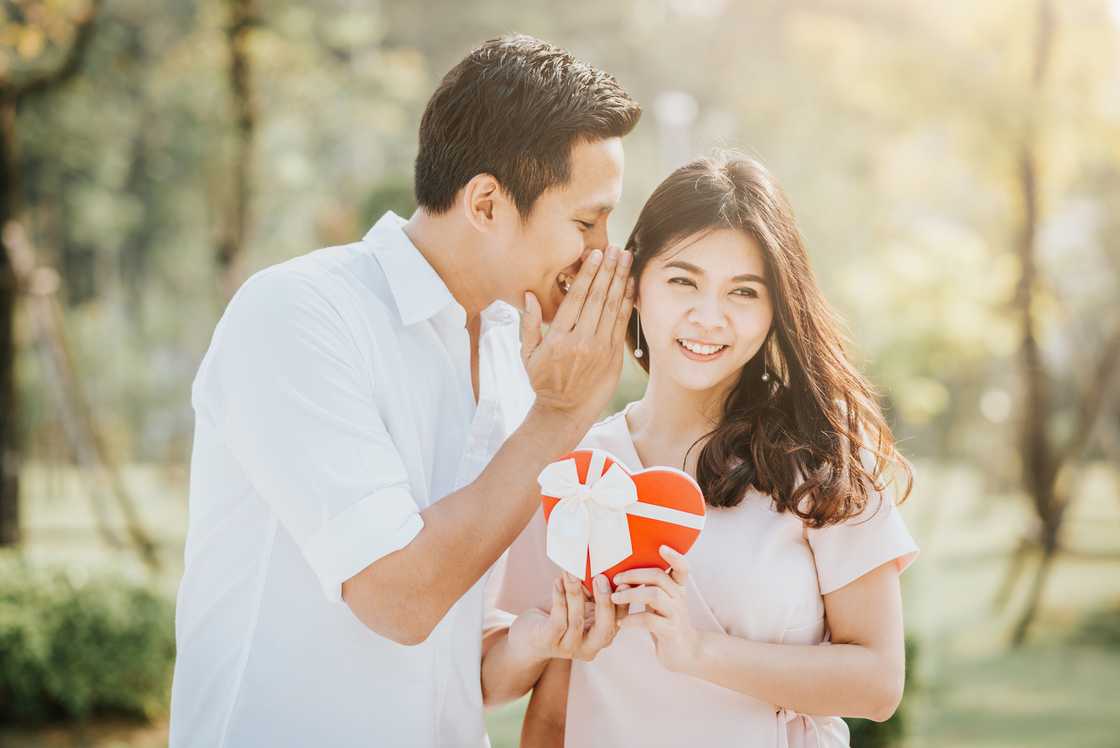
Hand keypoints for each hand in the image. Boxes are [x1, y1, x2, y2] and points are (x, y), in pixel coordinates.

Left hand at [507, 572, 625, 662]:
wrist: (529, 638)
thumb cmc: (559, 616)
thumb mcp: (581, 606)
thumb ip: (593, 594)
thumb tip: (600, 568)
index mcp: (602, 637)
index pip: (619, 621)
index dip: (623, 603)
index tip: (623, 581)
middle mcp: (589, 647)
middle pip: (605, 629)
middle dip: (604, 602)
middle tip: (600, 578)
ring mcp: (568, 647)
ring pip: (577, 621)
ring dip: (575, 593)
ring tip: (572, 573)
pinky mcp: (549, 642)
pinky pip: (558, 620)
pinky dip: (559, 598)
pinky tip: (557, 582)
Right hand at [519, 245, 634, 432]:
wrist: (565, 411)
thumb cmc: (543, 381)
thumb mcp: (527, 354)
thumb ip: (529, 324)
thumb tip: (529, 295)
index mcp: (558, 338)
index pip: (575, 299)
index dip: (587, 275)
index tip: (595, 256)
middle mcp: (581, 341)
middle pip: (597, 298)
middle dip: (608, 271)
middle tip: (616, 249)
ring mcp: (600, 349)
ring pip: (612, 308)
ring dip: (620, 281)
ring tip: (626, 259)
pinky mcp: (613, 356)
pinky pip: (621, 324)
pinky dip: (627, 303)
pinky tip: (631, 286)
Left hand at [613, 546, 699, 672]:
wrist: (685, 652)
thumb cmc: (666, 621)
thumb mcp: (661, 601)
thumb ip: (651, 585)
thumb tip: (622, 569)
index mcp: (677, 588)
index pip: (682, 567)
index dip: (674, 556)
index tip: (661, 546)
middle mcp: (679, 597)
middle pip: (659, 576)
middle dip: (634, 574)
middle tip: (615, 578)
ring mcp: (676, 614)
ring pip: (654, 595)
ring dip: (630, 594)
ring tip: (614, 598)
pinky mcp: (670, 631)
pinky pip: (649, 620)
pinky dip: (632, 619)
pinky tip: (621, 622)